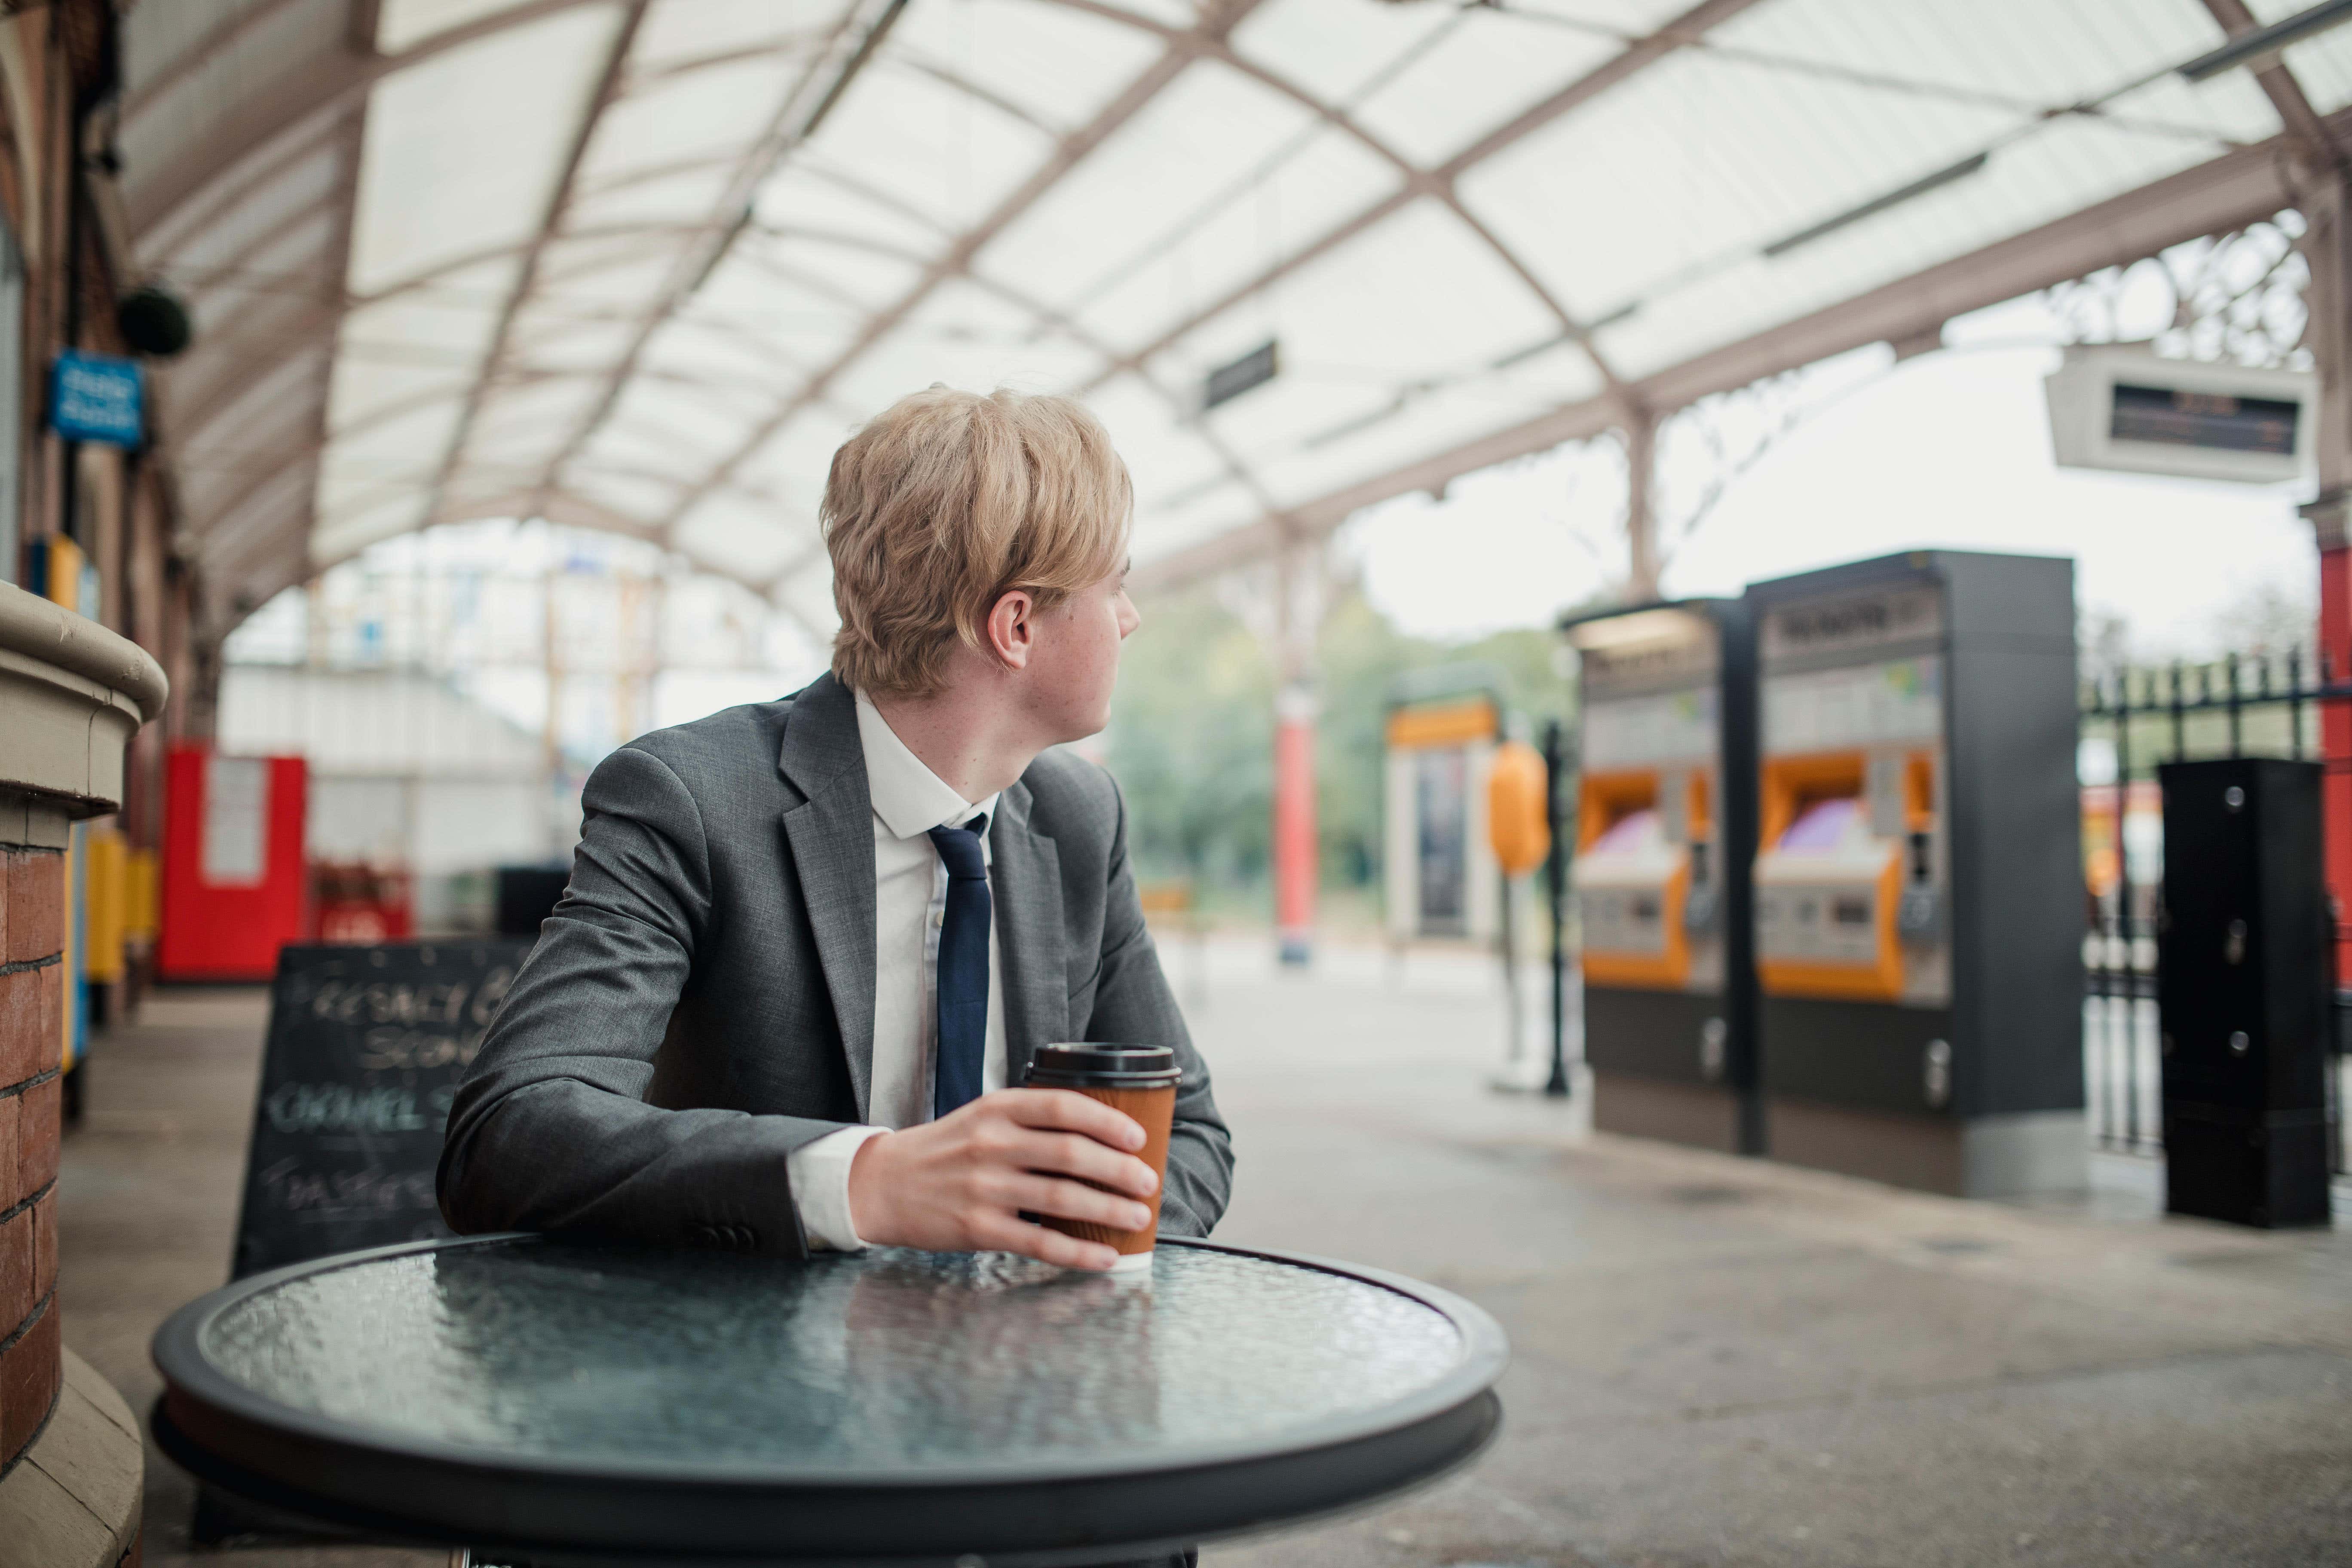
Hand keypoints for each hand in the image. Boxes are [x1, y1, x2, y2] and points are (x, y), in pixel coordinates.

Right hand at [845, 1089, 1158, 1269]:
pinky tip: (1104, 1256)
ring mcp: (984, 1187)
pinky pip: (1038, 1242)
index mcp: (997, 1109)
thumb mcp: (982, 1117)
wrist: (883, 1184)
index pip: (1062, 1106)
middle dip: (1119, 1170)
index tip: (1137, 1137)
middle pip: (1070, 1153)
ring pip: (1061, 1197)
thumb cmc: (944, 1150)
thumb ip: (1030, 1120)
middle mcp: (991, 1144)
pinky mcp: (978, 1228)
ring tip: (1138, 1217)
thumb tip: (1098, 1134)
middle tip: (1149, 1182)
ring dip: (1108, 1209)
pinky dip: (1077, 1252)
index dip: (1107, 1120)